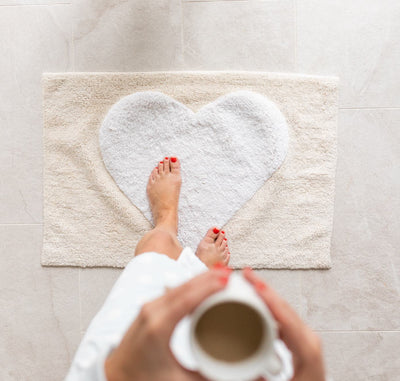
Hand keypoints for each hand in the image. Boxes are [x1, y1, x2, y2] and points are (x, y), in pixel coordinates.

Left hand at [105, 267, 231, 380]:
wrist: (115, 379)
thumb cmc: (141, 380)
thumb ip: (211, 376)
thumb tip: (238, 374)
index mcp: (157, 328)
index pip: (186, 299)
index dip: (208, 287)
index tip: (226, 280)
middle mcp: (150, 312)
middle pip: (184, 287)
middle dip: (208, 278)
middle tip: (230, 275)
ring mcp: (148, 307)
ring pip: (178, 286)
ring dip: (200, 279)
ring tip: (221, 277)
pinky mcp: (149, 308)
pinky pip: (173, 290)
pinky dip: (191, 285)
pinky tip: (202, 285)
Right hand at [243, 268, 325, 380]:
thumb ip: (259, 376)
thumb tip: (237, 362)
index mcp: (307, 352)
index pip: (288, 320)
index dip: (271, 301)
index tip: (257, 286)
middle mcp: (308, 340)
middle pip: (284, 308)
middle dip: (264, 288)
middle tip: (247, 274)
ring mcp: (304, 337)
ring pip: (283, 309)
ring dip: (265, 293)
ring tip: (248, 280)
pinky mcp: (298, 338)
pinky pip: (282, 315)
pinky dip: (268, 304)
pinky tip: (256, 298)